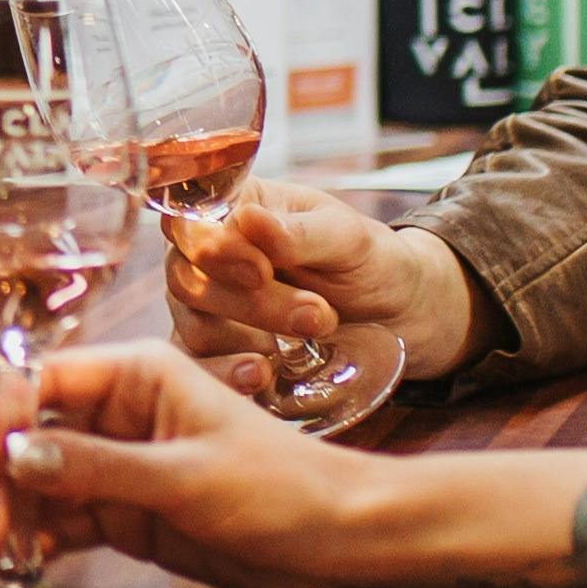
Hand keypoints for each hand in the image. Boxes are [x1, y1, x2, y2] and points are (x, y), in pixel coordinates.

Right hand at [0, 338, 383, 587]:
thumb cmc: (281, 489)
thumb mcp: (186, 477)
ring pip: (39, 480)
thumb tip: (16, 456)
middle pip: (30, 432)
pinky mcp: (126, 511)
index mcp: (139, 375)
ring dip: (12, 515)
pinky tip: (23, 565)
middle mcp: (120, 411)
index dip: (0, 420)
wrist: (341, 543)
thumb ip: (98, 467)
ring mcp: (121, 462)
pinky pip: (63, 518)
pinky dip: (38, 539)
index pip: (43, 379)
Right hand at [167, 182, 481, 385]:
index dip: (210, 248)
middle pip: (190, 280)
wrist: (399, 313)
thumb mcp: (348, 239)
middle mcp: (209, 257)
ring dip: (248, 341)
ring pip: (195, 327)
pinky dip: (226, 375)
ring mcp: (210, 308)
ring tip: (307, 345)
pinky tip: (260, 377)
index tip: (260, 271)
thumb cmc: (369, 261)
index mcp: (235, 210)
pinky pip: (201, 368)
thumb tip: (248, 221)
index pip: (187, 222)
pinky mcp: (219, 354)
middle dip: (252, 303)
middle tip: (317, 315)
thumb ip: (298, 234)